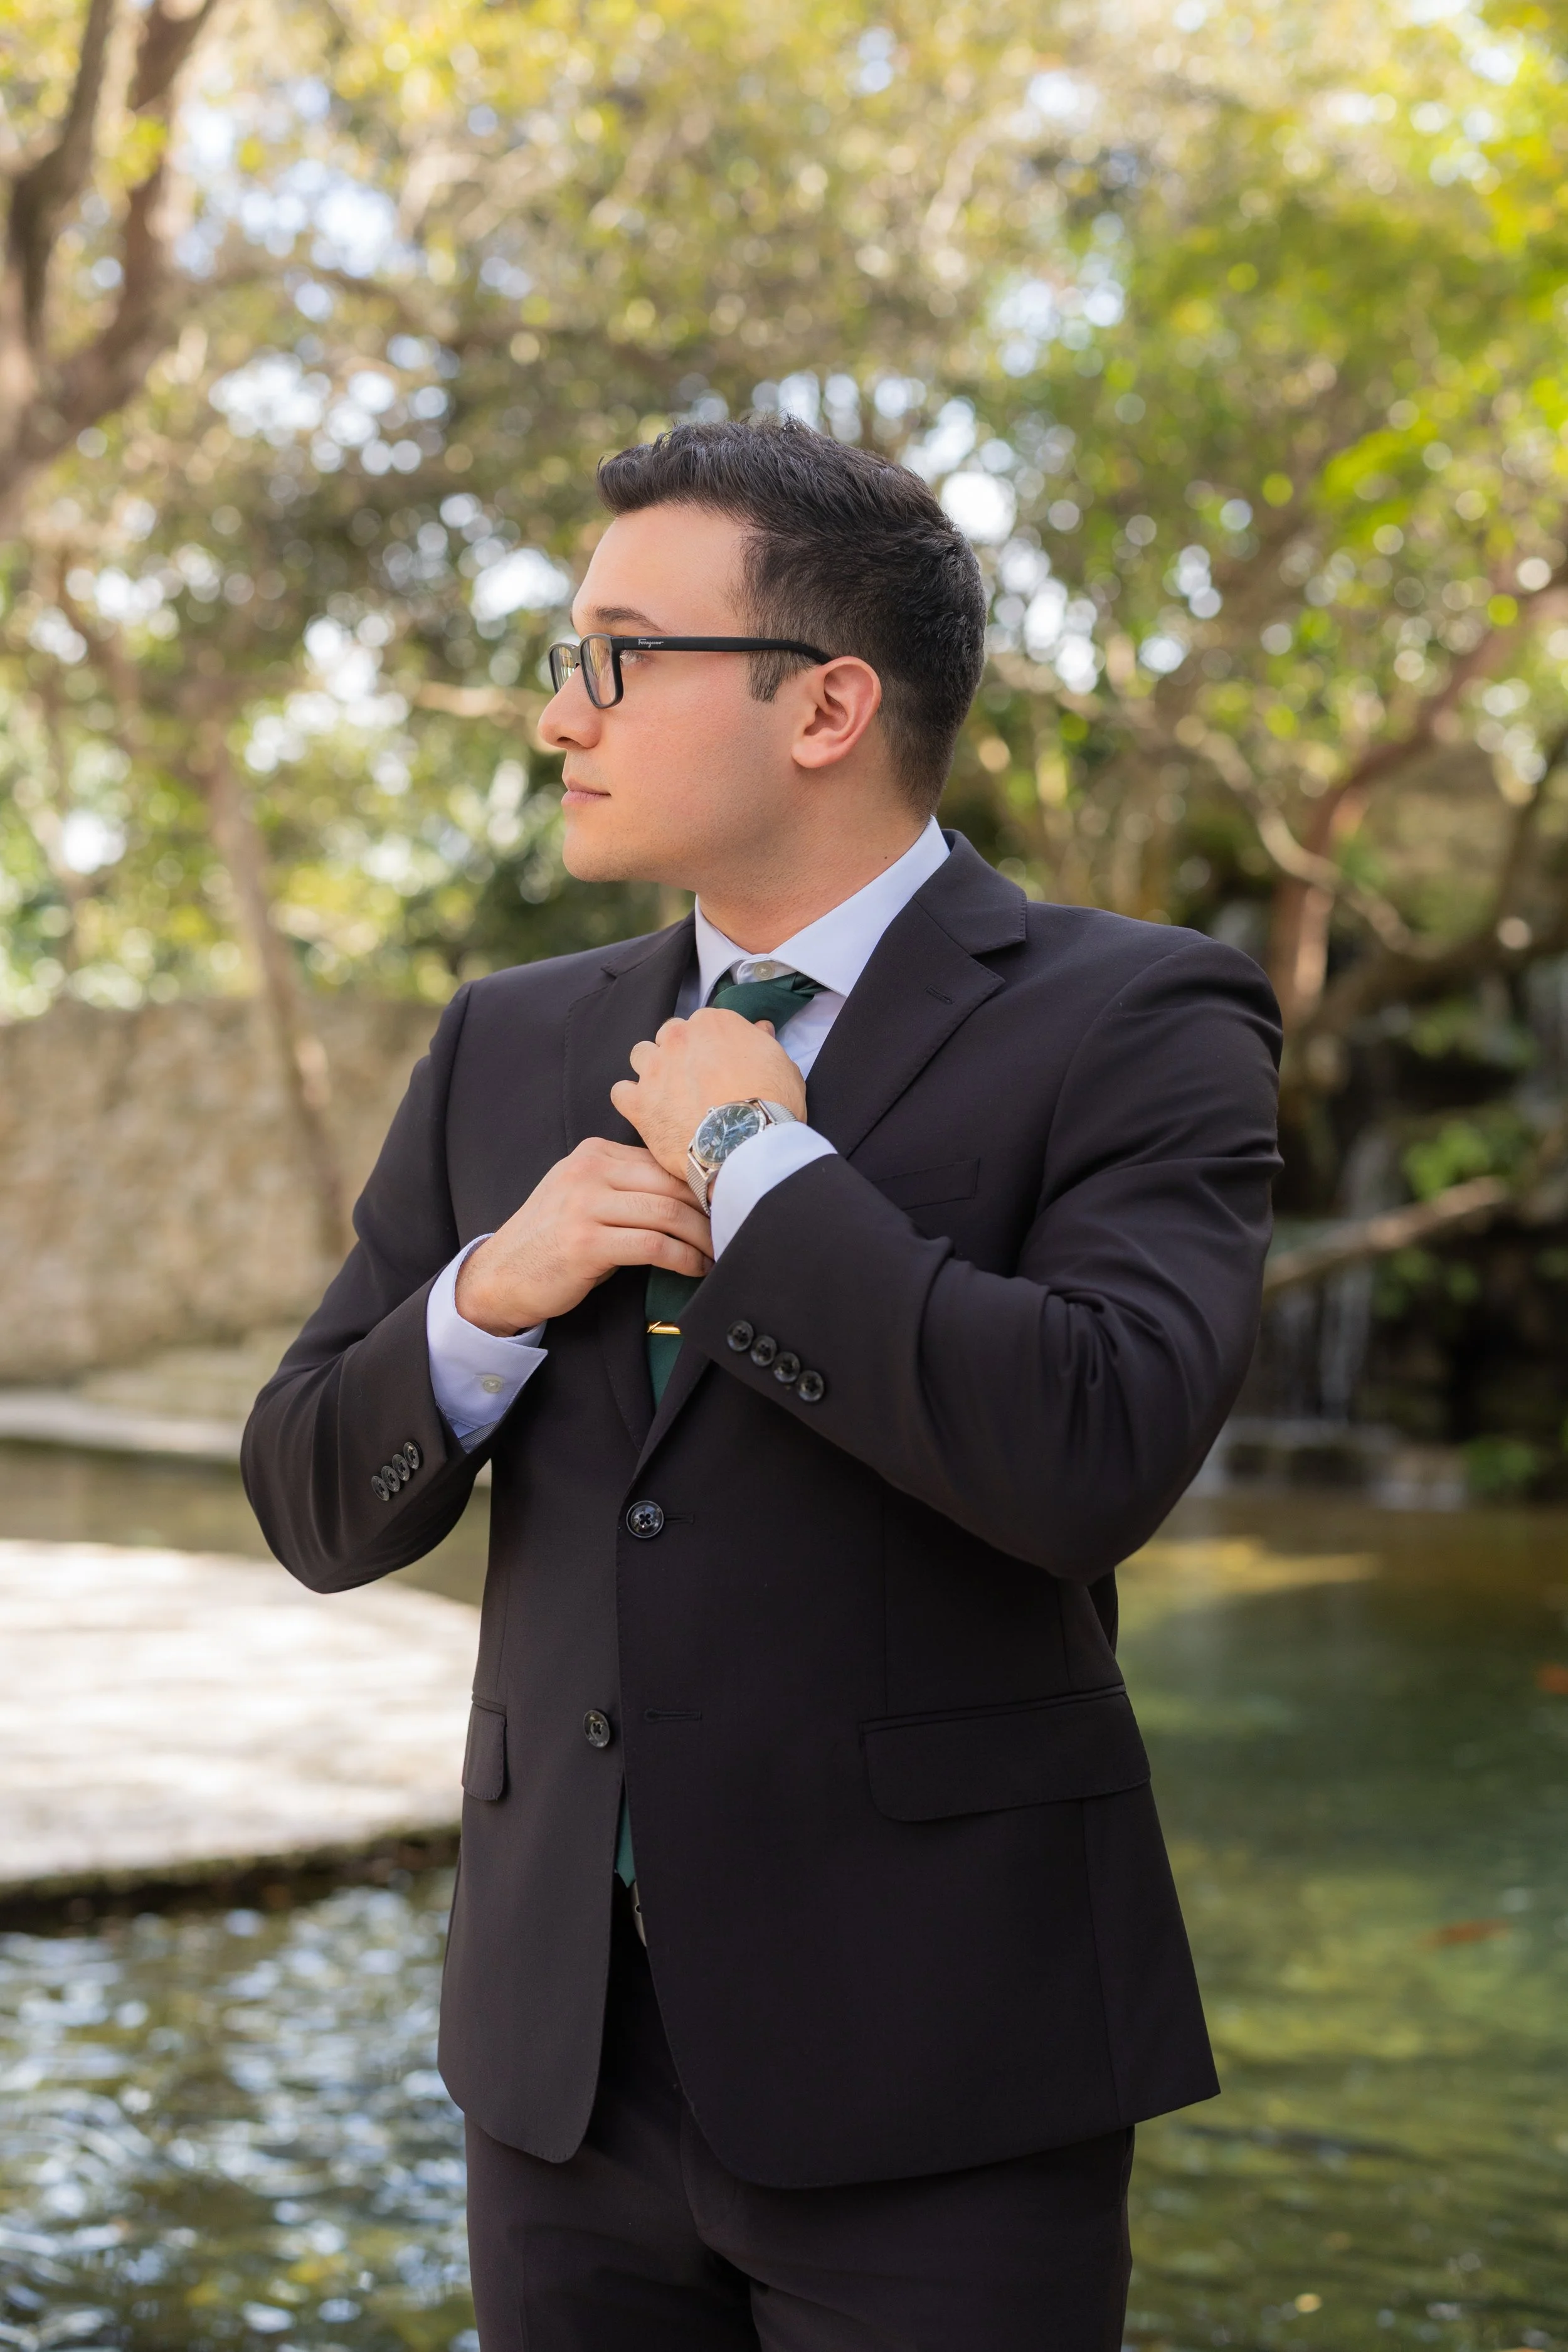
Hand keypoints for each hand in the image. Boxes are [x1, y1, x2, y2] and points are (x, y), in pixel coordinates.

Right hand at [454, 1139, 712, 1334]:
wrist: (501, 1275)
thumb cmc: (552, 1241)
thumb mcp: (585, 1198)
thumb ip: (628, 1186)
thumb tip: (692, 1195)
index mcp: (594, 1153)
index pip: (663, 1162)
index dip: (702, 1185)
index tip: (727, 1205)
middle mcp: (589, 1171)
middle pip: (671, 1183)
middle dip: (710, 1210)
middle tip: (733, 1230)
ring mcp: (585, 1204)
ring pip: (667, 1212)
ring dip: (702, 1237)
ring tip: (719, 1252)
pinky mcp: (586, 1242)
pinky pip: (653, 1246)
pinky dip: (684, 1259)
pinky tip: (696, 1269)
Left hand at [609, 1007, 807, 1180]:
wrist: (747, 1144)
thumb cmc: (770, 1104)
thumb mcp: (782, 1065)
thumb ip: (764, 1042)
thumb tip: (761, 1028)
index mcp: (713, 1023)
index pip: (704, 1023)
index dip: (711, 1045)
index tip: (718, 1063)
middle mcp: (679, 1038)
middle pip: (670, 1035)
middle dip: (679, 1053)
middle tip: (695, 1081)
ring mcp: (654, 1069)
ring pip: (641, 1055)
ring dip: (651, 1070)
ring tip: (668, 1094)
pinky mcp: (638, 1103)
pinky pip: (621, 1092)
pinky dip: (632, 1101)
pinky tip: (649, 1113)